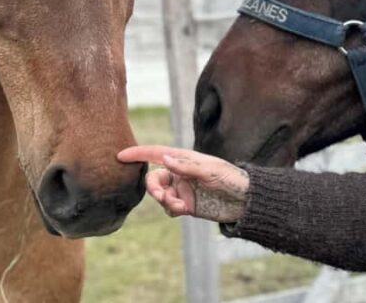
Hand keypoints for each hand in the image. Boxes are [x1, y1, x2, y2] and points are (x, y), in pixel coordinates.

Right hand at [117, 145, 249, 222]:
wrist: (245, 200)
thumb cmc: (230, 178)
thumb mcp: (210, 170)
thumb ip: (187, 166)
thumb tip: (165, 158)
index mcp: (185, 159)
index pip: (156, 154)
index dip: (138, 154)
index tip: (120, 156)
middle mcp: (181, 173)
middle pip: (154, 178)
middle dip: (153, 187)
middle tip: (161, 195)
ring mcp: (183, 189)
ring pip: (160, 195)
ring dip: (165, 201)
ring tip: (180, 206)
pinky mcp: (186, 205)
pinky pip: (169, 208)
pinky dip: (171, 210)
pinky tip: (183, 210)